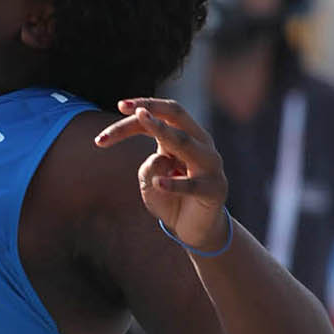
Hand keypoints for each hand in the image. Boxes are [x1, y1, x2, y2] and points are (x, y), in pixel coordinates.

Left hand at [94, 98, 229, 251]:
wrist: (194, 229)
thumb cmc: (169, 199)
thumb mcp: (149, 179)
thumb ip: (149, 166)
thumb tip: (160, 160)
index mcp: (185, 136)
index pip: (162, 114)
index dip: (141, 108)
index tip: (120, 105)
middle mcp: (200, 143)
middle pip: (175, 116)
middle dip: (150, 108)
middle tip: (127, 108)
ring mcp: (210, 165)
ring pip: (184, 143)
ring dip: (162, 130)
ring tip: (142, 120)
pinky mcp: (213, 190)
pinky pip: (191, 185)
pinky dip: (174, 184)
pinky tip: (158, 183)